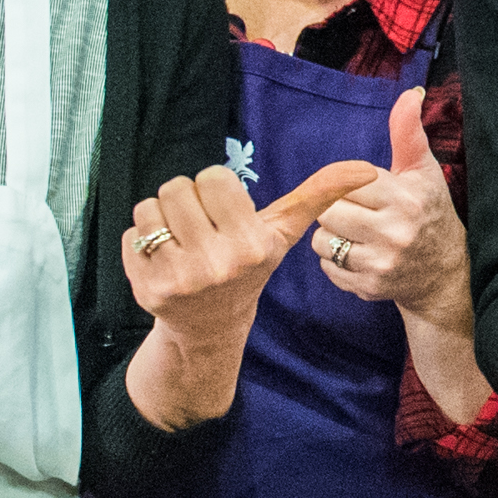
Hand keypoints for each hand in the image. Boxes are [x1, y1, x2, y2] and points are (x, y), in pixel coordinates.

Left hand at [122, 156, 382, 342]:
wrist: (211, 328)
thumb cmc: (246, 267)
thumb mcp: (282, 233)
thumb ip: (318, 196)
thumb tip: (366, 169)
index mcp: (250, 245)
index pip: (213, 177)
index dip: (216, 190)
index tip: (224, 214)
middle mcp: (216, 264)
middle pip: (177, 187)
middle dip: (185, 200)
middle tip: (198, 226)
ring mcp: (179, 279)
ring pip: (149, 207)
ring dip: (160, 217)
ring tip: (179, 240)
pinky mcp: (147, 288)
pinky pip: (130, 235)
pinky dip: (141, 242)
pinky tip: (162, 260)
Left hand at [311, 90, 468, 324]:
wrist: (445, 275)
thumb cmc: (430, 214)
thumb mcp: (423, 171)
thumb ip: (408, 133)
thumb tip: (411, 94)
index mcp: (404, 198)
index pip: (344, 182)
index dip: (346, 185)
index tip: (361, 191)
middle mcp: (394, 232)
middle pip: (327, 211)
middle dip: (334, 209)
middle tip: (355, 213)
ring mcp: (381, 264)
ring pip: (321, 241)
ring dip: (330, 237)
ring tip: (355, 235)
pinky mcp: (369, 289)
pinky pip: (328, 269)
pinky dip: (335, 263)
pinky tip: (359, 256)